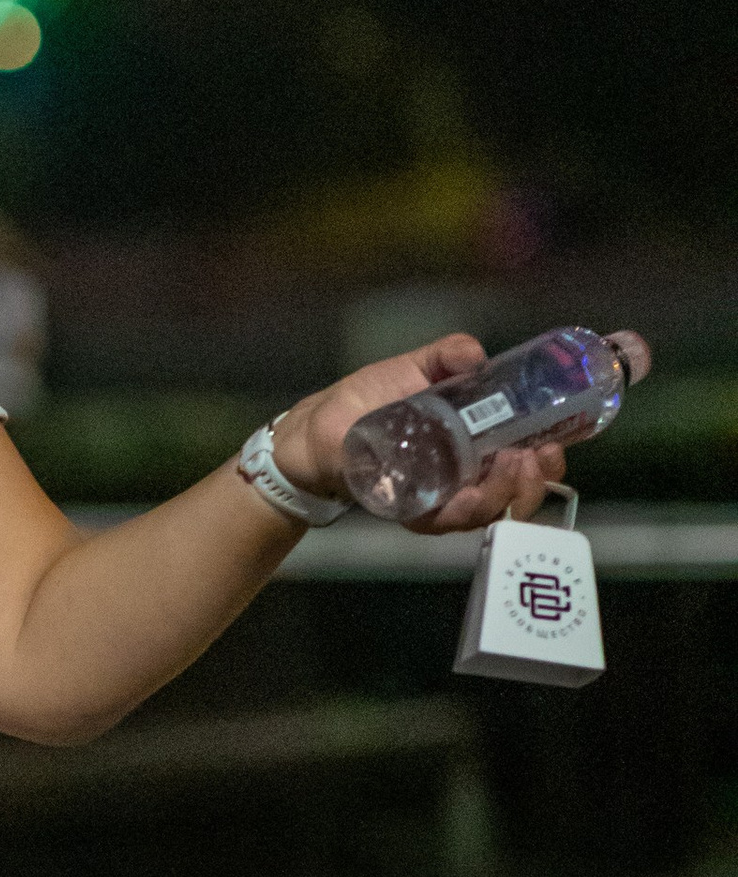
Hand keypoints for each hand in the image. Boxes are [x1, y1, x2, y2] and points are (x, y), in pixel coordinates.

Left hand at [271, 336, 568, 533]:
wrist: (315, 430)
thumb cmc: (366, 400)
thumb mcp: (410, 369)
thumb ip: (446, 357)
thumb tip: (475, 354)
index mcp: (476, 444)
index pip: (527, 457)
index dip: (550, 456)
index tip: (560, 443)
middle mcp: (465, 476)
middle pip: (517, 492)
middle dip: (536, 481)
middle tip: (537, 459)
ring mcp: (440, 497)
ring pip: (487, 511)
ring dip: (506, 495)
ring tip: (512, 467)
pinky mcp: (410, 511)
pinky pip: (443, 522)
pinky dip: (462, 512)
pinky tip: (472, 495)